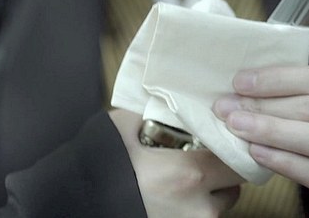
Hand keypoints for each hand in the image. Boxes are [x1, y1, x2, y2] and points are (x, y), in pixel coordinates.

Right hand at [109, 109, 244, 217]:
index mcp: (189, 175)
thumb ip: (154, 115)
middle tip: (206, 157)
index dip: (233, 145)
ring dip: (210, 193)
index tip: (223, 136)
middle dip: (224, 171)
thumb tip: (167, 101)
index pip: (238, 158)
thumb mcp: (124, 128)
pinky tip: (172, 196)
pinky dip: (193, 207)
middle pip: (233, 187)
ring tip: (184, 180)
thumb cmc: (97, 169)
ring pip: (218, 208)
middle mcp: (199, 209)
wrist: (71, 204)